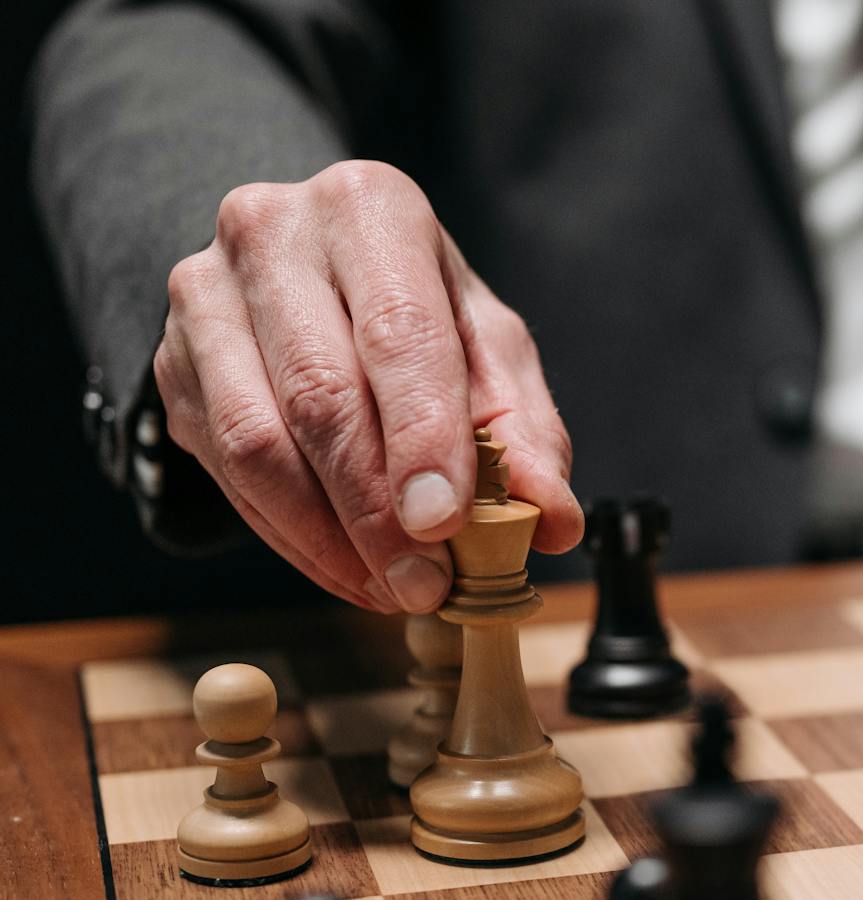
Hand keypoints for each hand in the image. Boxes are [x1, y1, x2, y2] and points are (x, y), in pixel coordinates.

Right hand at [154, 160, 583, 612]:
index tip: (444, 522)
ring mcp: (204, 298)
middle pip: (321, 394)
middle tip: (425, 582)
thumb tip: (552, 522)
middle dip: (376, 509)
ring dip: (327, 538)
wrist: (311, 272)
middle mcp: (272, 235)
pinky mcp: (171, 365)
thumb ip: (525, 432)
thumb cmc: (417, 309)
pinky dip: (292, 539)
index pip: (399, 332)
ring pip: (254, 442)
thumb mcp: (488, 349)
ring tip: (390, 588)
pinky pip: (224, 472)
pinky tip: (347, 571)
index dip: (422, 437)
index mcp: (370, 210)